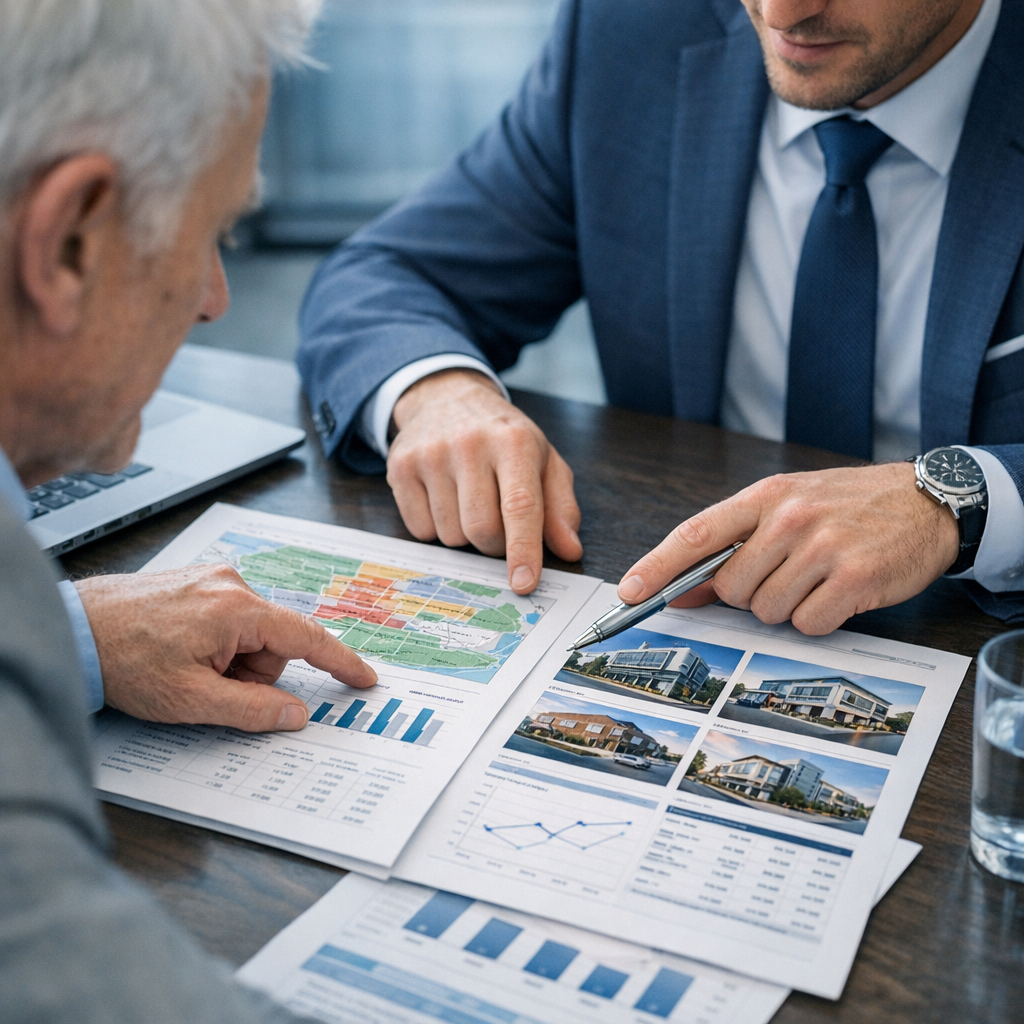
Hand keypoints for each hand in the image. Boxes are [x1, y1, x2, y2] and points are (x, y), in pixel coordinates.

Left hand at [75, 564, 376, 730]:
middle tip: (208, 688)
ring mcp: (214, 579)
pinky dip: (218, 644)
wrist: (74, 627)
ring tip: (185, 669)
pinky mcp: (198, 581)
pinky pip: (230, 620)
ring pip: (251, 634)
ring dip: (231, 661)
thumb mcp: (191, 700)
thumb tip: (296, 715)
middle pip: (274, 643)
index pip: (308, 638)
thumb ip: (252, 710)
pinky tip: (181, 652)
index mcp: (238, 609)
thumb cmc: (125, 660)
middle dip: (252, 674)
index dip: (341, 662)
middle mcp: (233, 584)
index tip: (366, 678)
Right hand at [387, 369, 582, 592]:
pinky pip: (420, 530)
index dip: (523, 551)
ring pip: (450, 535)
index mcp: (513, 442)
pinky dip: (436, 528)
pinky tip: (444, 498)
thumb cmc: (503, 438)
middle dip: (495, 545)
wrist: (447, 397)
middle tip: (500, 524)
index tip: (524, 584)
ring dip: (465, 536)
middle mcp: (469, 444)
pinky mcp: (400, 467)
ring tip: (469, 501)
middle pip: (482, 530)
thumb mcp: (543, 462)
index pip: (520, 507)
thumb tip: (569, 550)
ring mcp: (430, 454)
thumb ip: (561, 507)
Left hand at [617, 463, 960, 634]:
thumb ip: (736, 546)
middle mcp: (789, 518)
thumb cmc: (848, 506)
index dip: (656, 567)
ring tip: (817, 577)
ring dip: (786, 607)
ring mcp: (822, 547)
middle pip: (730, 587)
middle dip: (747, 595)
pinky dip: (819, 619)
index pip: (695, 535)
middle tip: (785, 574)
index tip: (629, 593)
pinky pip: (808, 624)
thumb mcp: (787, 508)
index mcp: (764, 496)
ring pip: (766, 610)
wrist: (927, 501)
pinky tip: (839, 593)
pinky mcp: (855, 578)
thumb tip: (685, 591)